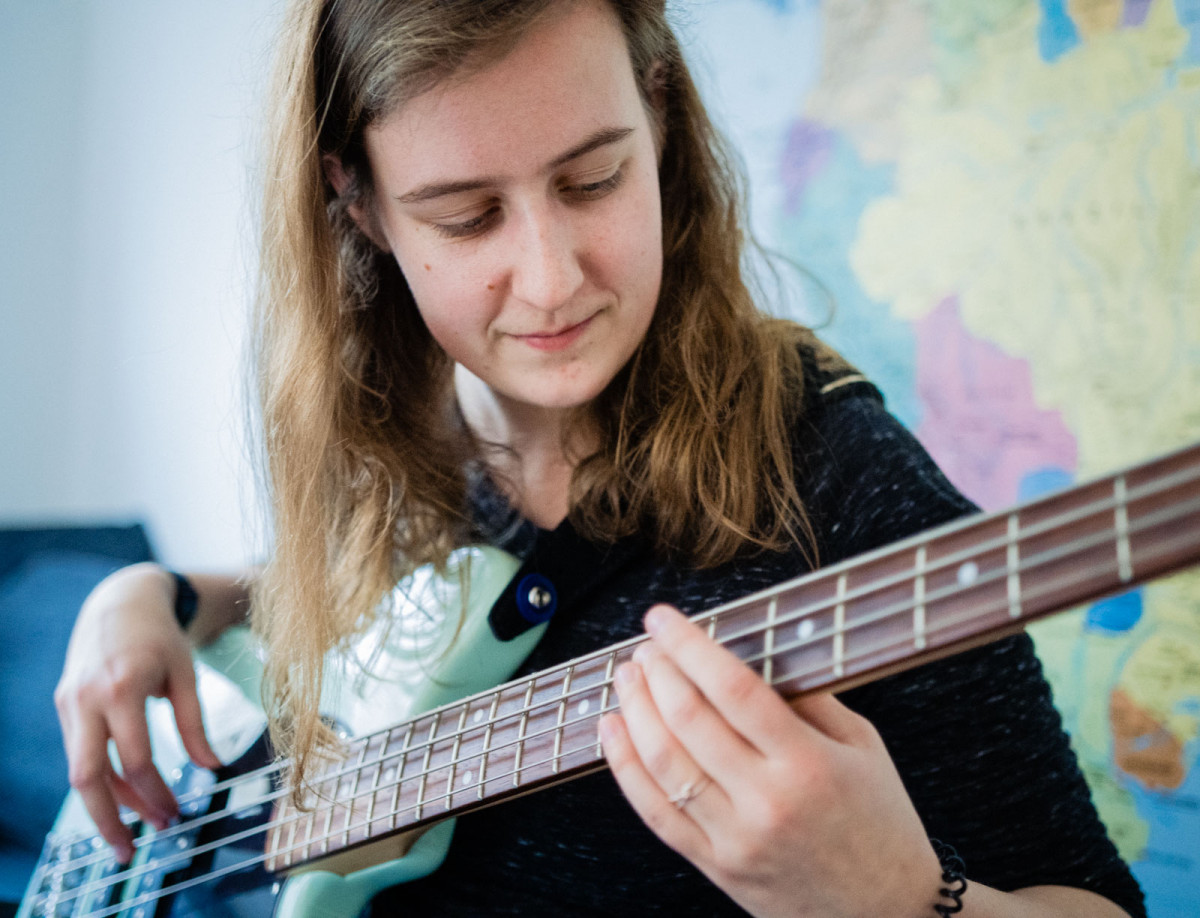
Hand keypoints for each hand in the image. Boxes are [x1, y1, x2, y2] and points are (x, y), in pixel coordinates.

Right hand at [54, 563, 221, 860]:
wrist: (120, 601)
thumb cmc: (161, 637)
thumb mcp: (186, 674)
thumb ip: (195, 724)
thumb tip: (212, 768)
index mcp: (122, 687)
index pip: (134, 759)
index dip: (155, 793)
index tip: (177, 814)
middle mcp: (87, 698)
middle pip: (86, 777)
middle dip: (108, 820)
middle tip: (132, 851)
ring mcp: (69, 703)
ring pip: (78, 770)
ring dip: (106, 804)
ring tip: (135, 829)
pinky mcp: (64, 706)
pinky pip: (78, 753)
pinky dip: (101, 779)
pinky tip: (125, 795)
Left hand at [600, 604, 941, 917]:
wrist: (888, 914)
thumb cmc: (881, 823)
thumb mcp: (862, 747)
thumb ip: (808, 699)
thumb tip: (751, 652)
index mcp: (808, 764)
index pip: (733, 688)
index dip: (689, 645)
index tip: (663, 619)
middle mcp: (766, 802)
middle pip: (689, 721)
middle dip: (657, 673)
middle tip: (645, 646)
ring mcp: (735, 839)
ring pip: (663, 764)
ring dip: (635, 712)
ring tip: (627, 679)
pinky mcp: (715, 867)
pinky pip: (655, 814)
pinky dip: (624, 768)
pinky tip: (613, 731)